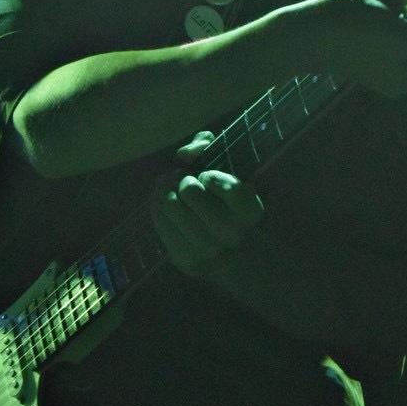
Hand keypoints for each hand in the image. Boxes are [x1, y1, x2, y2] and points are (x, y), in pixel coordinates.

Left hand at [151, 131, 264, 276]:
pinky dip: (156, 205)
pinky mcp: (185, 259)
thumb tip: (184, 155)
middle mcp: (231, 233)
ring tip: (172, 190)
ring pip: (171, 206)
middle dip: (184, 181)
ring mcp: (207, 250)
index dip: (210, 176)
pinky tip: (165, 201)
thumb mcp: (228, 170)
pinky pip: (159, 223)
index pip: (223, 184)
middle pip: (190, 191)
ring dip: (166, 191)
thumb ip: (206, 146)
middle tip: (186, 182)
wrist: (234, 255)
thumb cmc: (227, 202)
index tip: (209, 178)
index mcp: (250, 210)